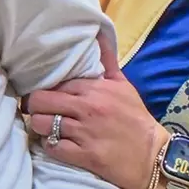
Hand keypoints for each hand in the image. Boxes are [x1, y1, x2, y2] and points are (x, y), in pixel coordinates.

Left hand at [25, 30, 166, 188]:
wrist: (154, 155)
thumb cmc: (136, 118)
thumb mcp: (124, 86)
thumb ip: (107, 62)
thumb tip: (98, 33)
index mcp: (95, 89)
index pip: (54, 83)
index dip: (46, 90)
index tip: (45, 96)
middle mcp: (87, 108)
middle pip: (39, 101)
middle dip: (35, 107)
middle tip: (39, 111)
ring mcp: (85, 132)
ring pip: (41, 124)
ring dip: (40, 127)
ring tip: (47, 128)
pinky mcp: (85, 155)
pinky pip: (52, 147)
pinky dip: (50, 146)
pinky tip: (56, 144)